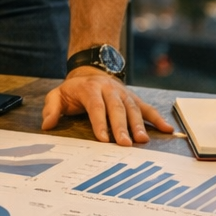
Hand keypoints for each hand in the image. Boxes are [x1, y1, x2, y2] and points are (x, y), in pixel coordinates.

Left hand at [41, 68, 173, 145]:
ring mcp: (123, 93)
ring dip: (139, 124)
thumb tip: (47, 124)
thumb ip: (51, 108)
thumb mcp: (57, 95)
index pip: (96, 106)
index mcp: (90, 88)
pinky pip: (147, 107)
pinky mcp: (133, 98)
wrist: (91, 71)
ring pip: (133, 108)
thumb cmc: (74, 90)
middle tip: (125, 144)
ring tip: (142, 141)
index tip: (104, 139)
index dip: (100, 122)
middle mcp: (109, 89)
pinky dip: (158, 118)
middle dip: (121, 127)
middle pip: (117, 108)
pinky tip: (167, 129)